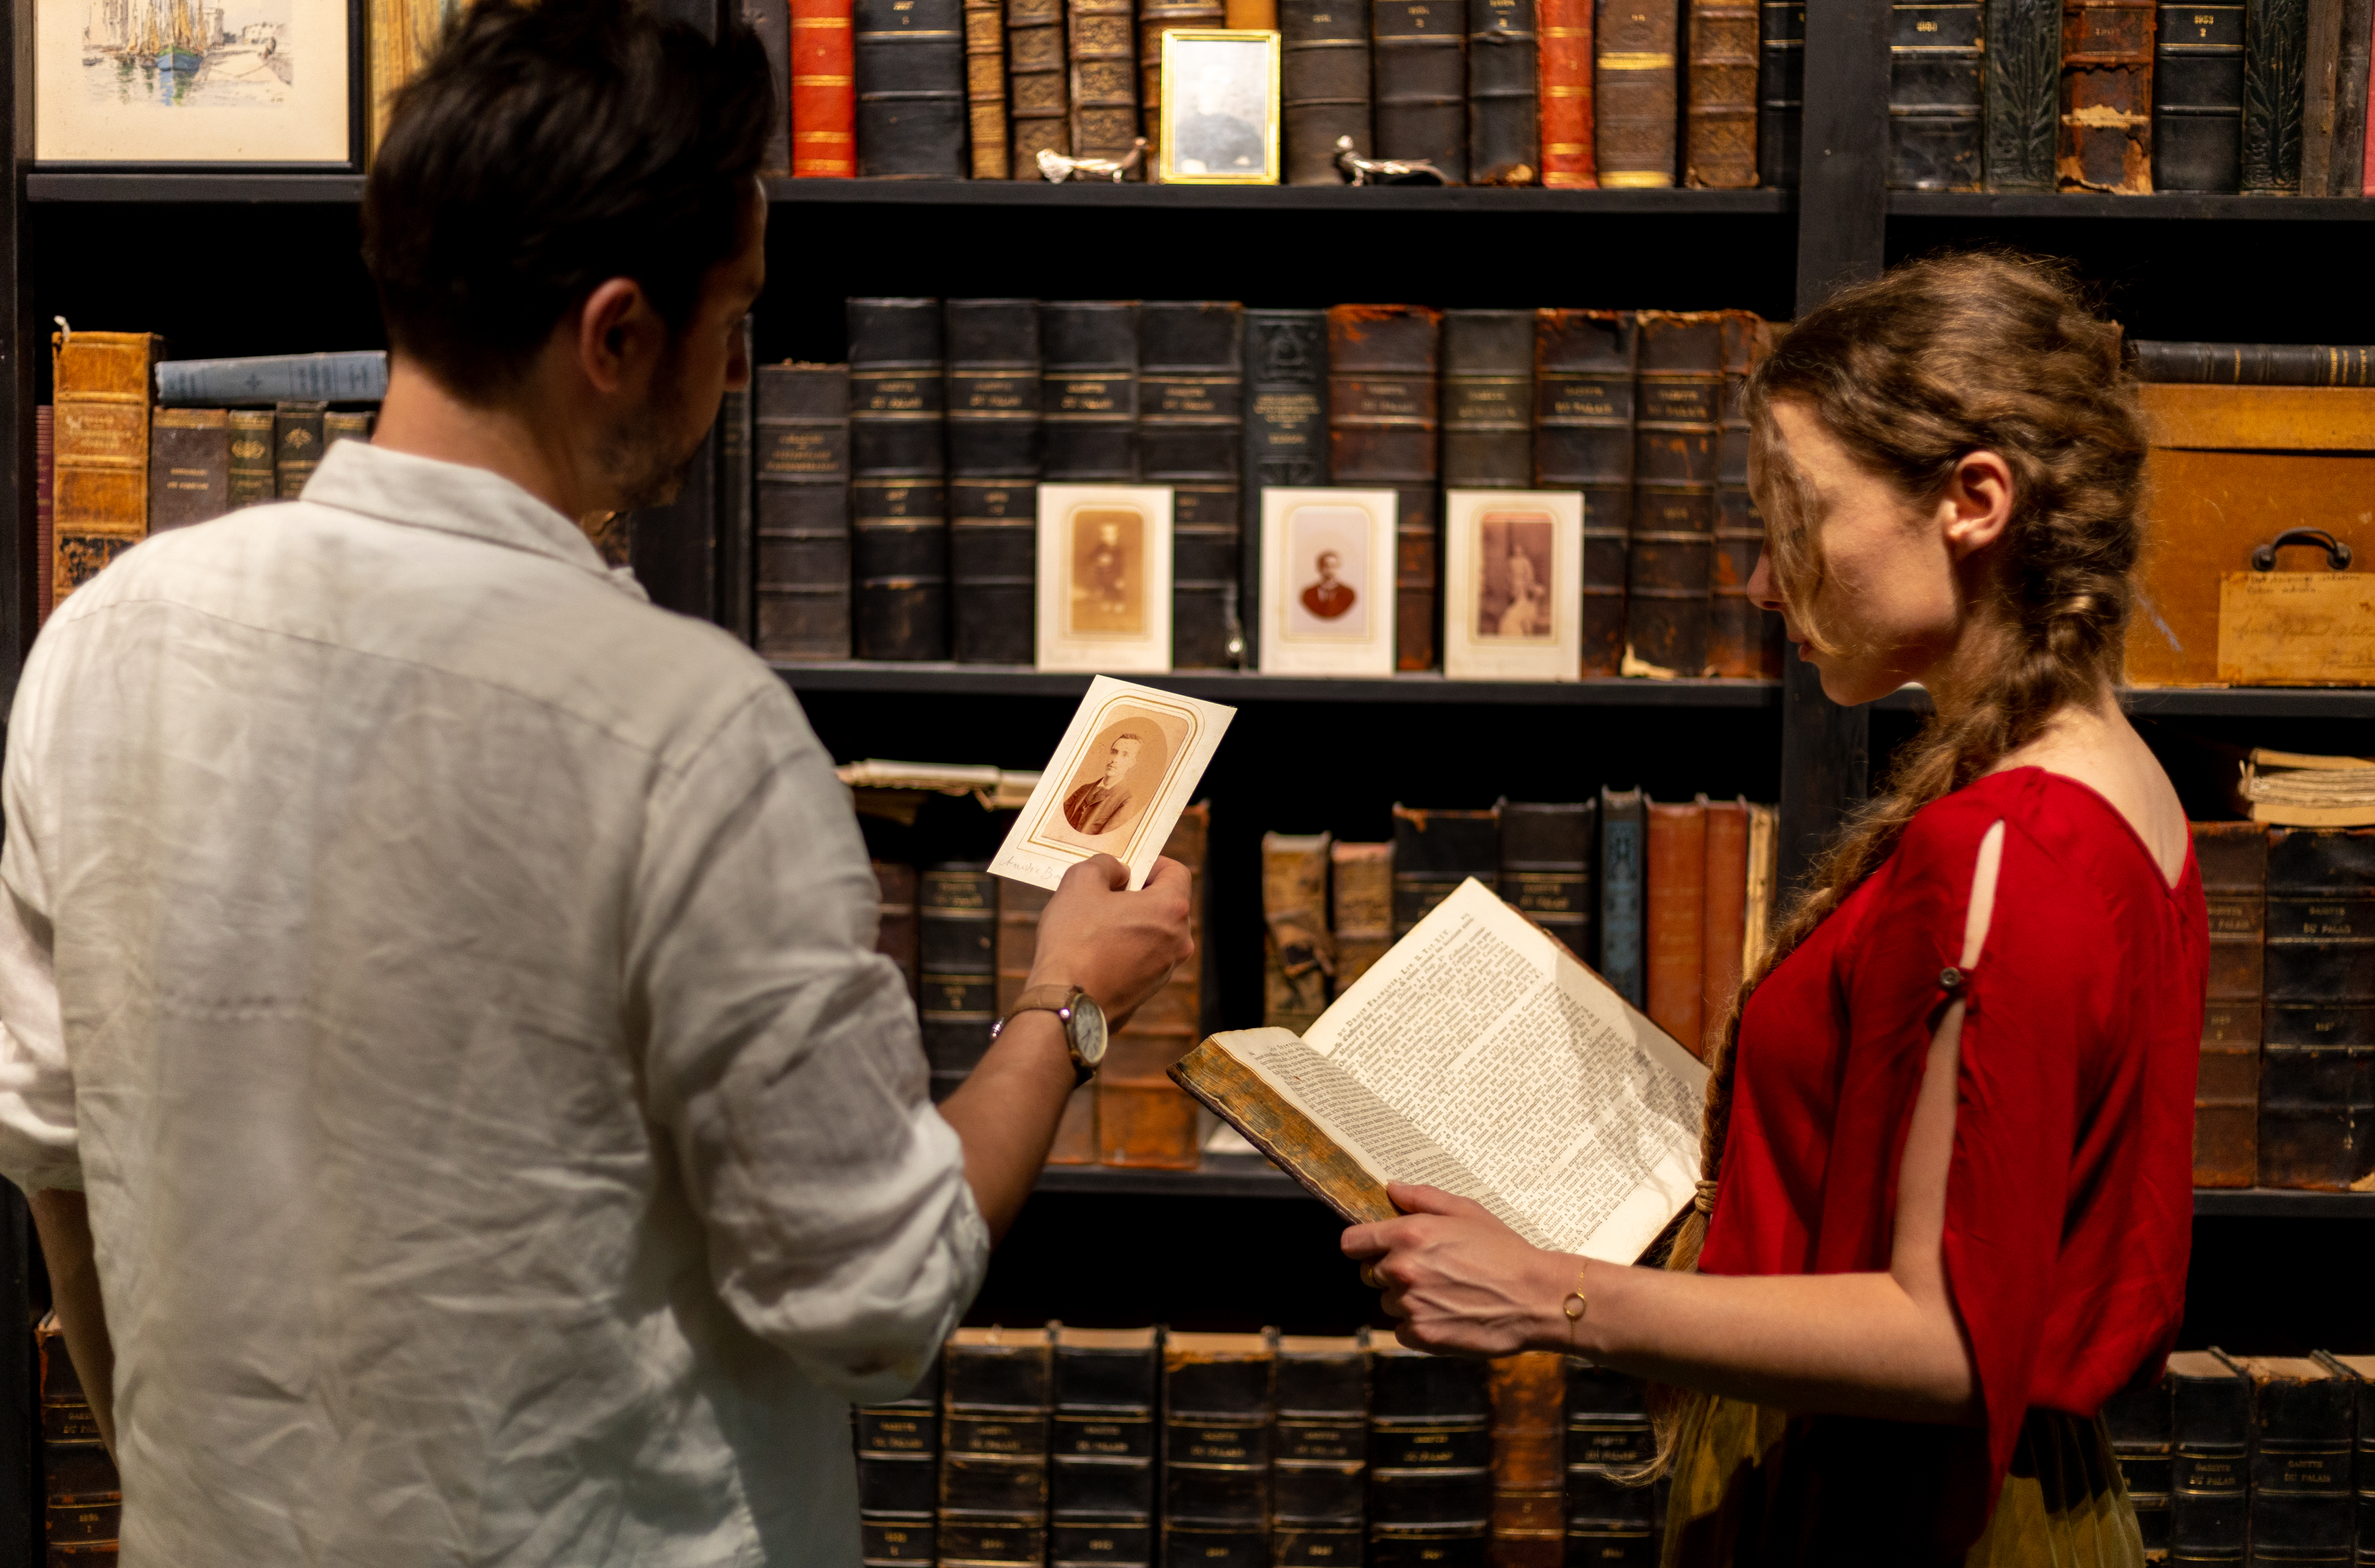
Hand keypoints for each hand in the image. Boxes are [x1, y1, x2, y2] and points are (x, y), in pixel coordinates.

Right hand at [1027, 855, 1194, 1032]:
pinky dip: (1127, 948)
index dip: (1152, 863)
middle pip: (1167, 903)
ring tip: (1095, 923)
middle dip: (1139, 894)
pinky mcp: (1150, 990)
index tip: (1128, 866)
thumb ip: (1105, 865)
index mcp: (1171, 909)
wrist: (1066, 1003)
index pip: (1177, 872)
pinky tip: (1096, 951)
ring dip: (1131, 922)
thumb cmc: (1074, 941)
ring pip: (1154, 932)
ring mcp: (1167, 969)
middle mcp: (1179, 941)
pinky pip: (1143, 958)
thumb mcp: (1080, 882)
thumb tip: (1119, 872)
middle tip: (1106, 892)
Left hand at [1341, 1183, 1578, 1357]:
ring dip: (1406, 1299)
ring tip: (1445, 1293)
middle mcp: (1402, 1270)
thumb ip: (1423, 1198)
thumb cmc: (1505, 1250)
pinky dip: (1418, 1325)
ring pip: (1388, 1303)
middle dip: (1391, 1271)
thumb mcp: (1467, 1211)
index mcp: (1408, 1235)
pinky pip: (1402, 1330)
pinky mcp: (1421, 1336)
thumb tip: (1391, 1188)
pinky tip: (1447, 1314)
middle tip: (1428, 1270)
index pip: (1352, 1243)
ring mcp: (1410, 1305)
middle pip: (1370, 1274)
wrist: (1536, 1298)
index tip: (1374, 1248)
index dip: (1362, 1245)